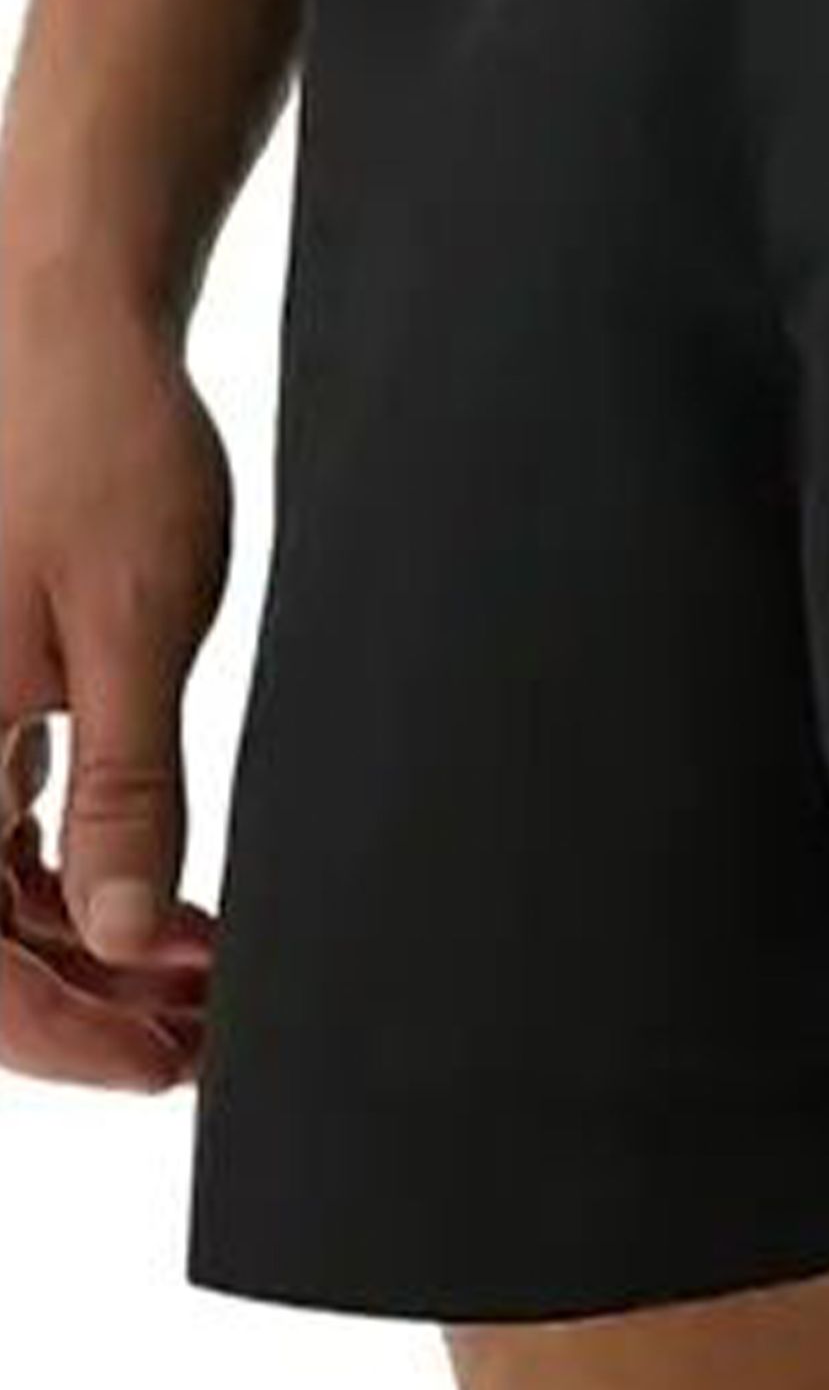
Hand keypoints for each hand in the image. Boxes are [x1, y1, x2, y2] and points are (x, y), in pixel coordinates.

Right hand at [1, 286, 226, 1088]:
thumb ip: (124, 785)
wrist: (63, 322)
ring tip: (204, 977)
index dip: (60, 1035)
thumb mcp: (129, 626)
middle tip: (206, 1035)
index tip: (165, 1067)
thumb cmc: (97, 449)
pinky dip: (74, 874)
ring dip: (84, 945)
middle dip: (82, 1004)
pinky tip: (161, 903)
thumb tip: (117, 933)